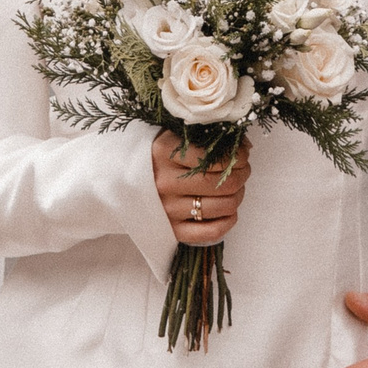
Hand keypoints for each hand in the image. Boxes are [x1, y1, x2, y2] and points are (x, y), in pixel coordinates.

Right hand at [153, 130, 249, 244]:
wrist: (123, 182)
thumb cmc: (158, 156)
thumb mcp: (174, 136)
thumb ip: (207, 136)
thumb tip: (244, 146)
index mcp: (164, 153)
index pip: (215, 157)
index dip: (238, 156)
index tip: (243, 153)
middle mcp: (164, 182)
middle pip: (223, 183)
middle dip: (242, 174)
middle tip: (243, 169)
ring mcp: (168, 209)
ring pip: (223, 206)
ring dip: (238, 196)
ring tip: (235, 188)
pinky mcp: (173, 231)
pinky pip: (212, 231)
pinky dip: (229, 220)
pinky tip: (229, 210)